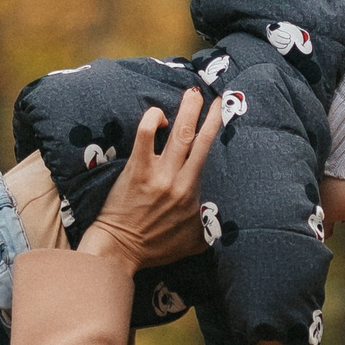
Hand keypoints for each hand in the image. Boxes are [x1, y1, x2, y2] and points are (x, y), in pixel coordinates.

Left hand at [73, 86, 221, 269]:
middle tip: (214, 96)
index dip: (217, 132)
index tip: (223, 116)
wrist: (121, 250)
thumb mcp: (193, 242)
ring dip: (188, 110)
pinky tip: (156, 116)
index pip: (209, 156)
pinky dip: (152, 120)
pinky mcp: (136, 170)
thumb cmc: (154, 247)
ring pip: (179, 134)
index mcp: (193, 195)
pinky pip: (146, 136)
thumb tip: (223, 222)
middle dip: (208, 114)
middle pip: (199, 139)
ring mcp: (158, 175)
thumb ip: (209, 228)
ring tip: (193, 93)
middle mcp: (180, 182)